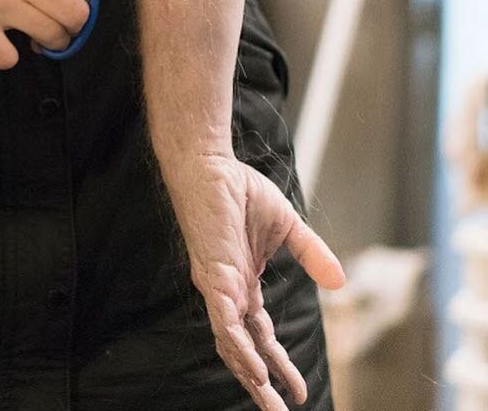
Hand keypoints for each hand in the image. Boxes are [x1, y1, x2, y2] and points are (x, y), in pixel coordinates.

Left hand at [168, 152, 344, 409]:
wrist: (211, 164)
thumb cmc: (239, 189)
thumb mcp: (287, 227)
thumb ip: (311, 255)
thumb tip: (340, 283)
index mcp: (243, 283)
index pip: (261, 334)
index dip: (278, 363)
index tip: (297, 391)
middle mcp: (228, 291)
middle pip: (245, 349)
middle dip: (261, 384)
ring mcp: (218, 286)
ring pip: (231, 342)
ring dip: (249, 374)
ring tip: (268, 402)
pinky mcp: (213, 274)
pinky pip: (223, 319)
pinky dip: (237, 344)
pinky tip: (252, 368)